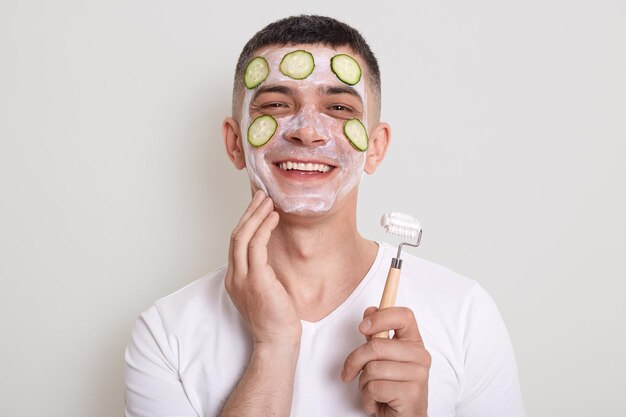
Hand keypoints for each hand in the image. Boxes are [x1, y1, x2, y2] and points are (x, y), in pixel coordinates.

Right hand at [225, 190, 301, 345]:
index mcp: (234, 279)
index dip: (246, 221)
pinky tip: (273, 218)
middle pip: (236, 235)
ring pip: (243, 237)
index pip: (236, 243)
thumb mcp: (265, 290)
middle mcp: (234, 276)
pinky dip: (264, 229)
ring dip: (256, 215)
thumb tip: (269, 254)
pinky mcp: (256, 280)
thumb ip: (262, 271)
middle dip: (248, 212)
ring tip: (268, 200)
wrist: (276, 342)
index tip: (257, 206)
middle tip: (261, 195)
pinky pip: (257, 247)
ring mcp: (243, 278)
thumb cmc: (276, 319)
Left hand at [341, 307, 430, 416]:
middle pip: (376, 346)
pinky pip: (375, 388)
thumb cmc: (392, 386)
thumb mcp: (382, 358)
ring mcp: (418, 375)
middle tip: (351, 371)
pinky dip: (368, 398)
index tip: (363, 327)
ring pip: (372, 369)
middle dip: (355, 360)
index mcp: (414, 342)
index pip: (404, 316)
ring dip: (363, 383)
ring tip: (373, 390)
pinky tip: (378, 401)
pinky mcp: (411, 394)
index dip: (380, 317)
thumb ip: (377, 334)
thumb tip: (370, 311)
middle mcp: (420, 356)